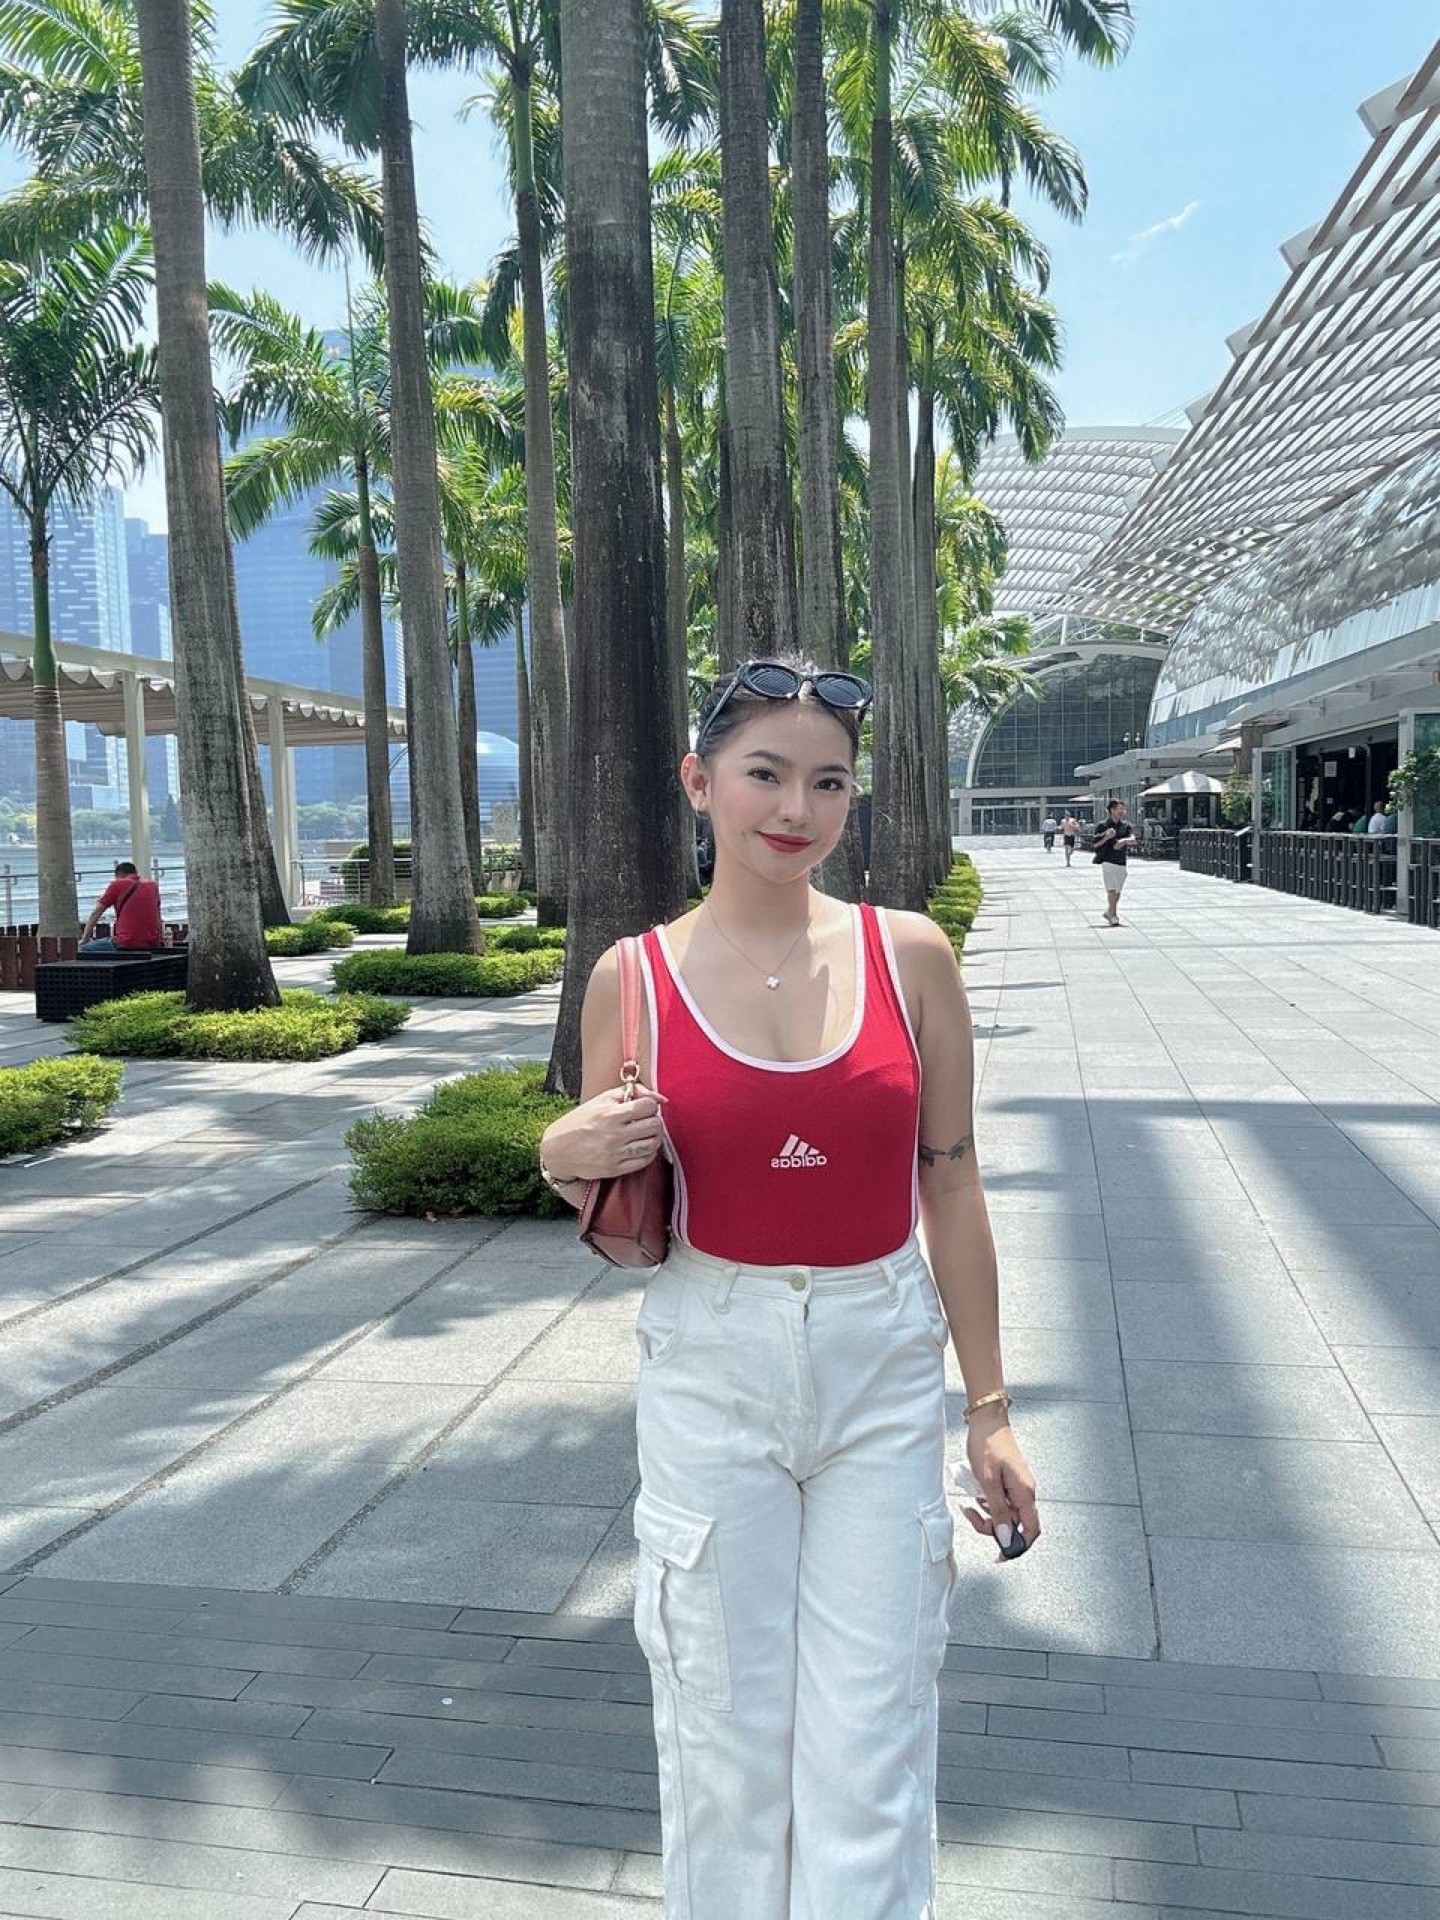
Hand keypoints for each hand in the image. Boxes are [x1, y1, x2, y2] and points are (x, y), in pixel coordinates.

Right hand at [541, 1083, 668, 1181]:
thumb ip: (631, 1092)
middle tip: (648, 1121)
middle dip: (655, 1121)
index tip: (644, 1108)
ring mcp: (615, 1153)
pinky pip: (644, 1161)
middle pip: (654, 1126)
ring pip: (652, 1145)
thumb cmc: (580, 1121)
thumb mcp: (601, 1100)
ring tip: (647, 1134)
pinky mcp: (615, 1169)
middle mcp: (614, 1134)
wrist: (558, 1150)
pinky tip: (642, 1147)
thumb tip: (660, 1098)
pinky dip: (649, 1153)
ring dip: (655, 1138)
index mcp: (610, 1114)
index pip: (648, 1106)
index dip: (650, 1105)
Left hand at [957, 1413, 1039, 1559]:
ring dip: (988, 1514)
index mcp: (1024, 1493)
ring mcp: (1017, 1486)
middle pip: (1015, 1524)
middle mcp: (1024, 1491)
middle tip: (974, 1516)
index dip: (1018, 1545)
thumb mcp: (988, 1482)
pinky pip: (1001, 1501)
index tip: (1001, 1553)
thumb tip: (1006, 1538)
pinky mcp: (1008, 1481)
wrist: (986, 1420)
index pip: (1031, 1530)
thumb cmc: (987, 1444)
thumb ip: (998, 1511)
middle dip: (993, 1527)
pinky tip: (977, 1493)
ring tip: (972, 1502)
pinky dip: (988, 1502)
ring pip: (1005, 1513)